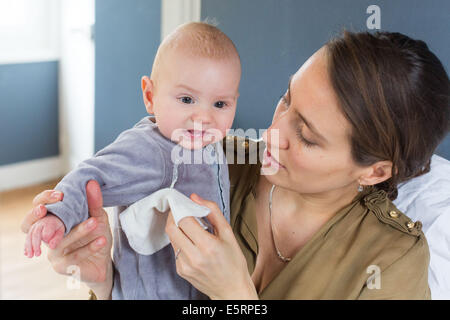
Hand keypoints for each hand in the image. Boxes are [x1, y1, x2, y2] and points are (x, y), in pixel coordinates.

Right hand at [20, 181, 113, 297]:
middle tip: (60, 203)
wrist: (104, 261)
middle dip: (41, 214)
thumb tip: (91, 182)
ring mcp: (52, 251)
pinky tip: (102, 240)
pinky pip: (74, 255)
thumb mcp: (98, 217)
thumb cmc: (96, 236)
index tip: (60, 194)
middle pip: (31, 224)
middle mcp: (47, 235)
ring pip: (59, 240)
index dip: (44, 199)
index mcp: (53, 220)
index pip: (38, 206)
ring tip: (94, 222)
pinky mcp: (61, 265)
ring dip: (78, 231)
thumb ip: (93, 202)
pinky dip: (89, 247)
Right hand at [24, 214, 64, 256]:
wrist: (51, 219)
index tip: (50, 245)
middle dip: (35, 245)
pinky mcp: (30, 231)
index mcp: (49, 223)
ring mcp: (33, 228)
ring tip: (31, 256)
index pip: (46, 231)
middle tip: (38, 255)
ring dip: (29, 247)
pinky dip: (26, 246)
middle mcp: (39, 224)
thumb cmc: (57, 227)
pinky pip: (27, 239)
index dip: (47, 238)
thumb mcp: (60, 231)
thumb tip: (52, 247)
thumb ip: (57, 239)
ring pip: (29, 237)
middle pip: (35, 235)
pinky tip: (26, 254)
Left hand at [165, 193, 257, 299]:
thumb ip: (212, 212)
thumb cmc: (233, 261)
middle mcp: (194, 257)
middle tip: (181, 211)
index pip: (184, 220)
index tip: (184, 204)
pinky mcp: (181, 270)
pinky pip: (175, 250)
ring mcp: (185, 266)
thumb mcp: (228, 233)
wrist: (231, 289)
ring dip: (177, 228)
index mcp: (208, 246)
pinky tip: (191, 242)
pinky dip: (180, 241)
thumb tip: (195, 198)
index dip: (182, 208)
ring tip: (189, 226)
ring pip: (172, 239)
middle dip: (174, 216)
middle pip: (172, 228)